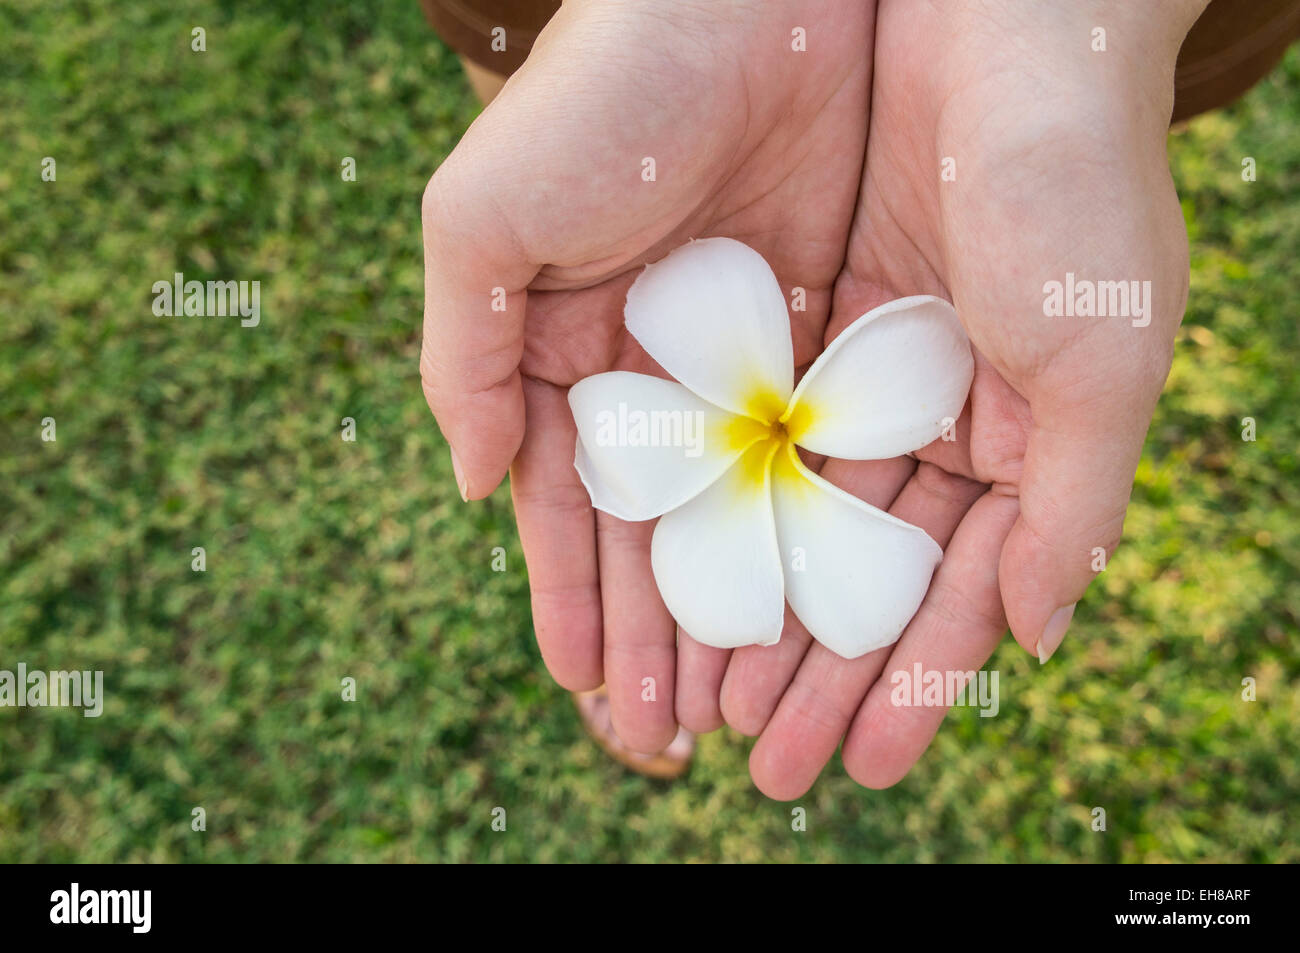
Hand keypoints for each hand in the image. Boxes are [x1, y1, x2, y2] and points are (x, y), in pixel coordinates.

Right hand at [420, 0, 874, 750]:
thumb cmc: (601, 95)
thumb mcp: (485, 220)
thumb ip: (461, 359)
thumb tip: (476, 489)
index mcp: (564, 346)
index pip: (568, 499)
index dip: (571, 592)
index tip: (588, 683)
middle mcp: (654, 364)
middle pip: (654, 526)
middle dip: (656, 626)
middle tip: (667, 730)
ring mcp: (744, 353)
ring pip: (740, 507)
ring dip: (734, 603)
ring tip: (740, 702)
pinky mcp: (830, 328)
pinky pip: (823, 450)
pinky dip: (813, 530)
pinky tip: (815, 603)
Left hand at [721, 0, 1208, 796]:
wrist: (995, 24)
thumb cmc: (1071, 189)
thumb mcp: (1099, 362)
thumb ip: (1073, 506)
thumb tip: (1042, 635)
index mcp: (1020, 442)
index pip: (957, 592)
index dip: (911, 684)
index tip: (865, 768)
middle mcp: (935, 419)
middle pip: (866, 574)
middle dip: (819, 675)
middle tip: (764, 766)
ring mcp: (862, 375)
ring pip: (799, 519)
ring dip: (760, 611)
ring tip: (710, 707)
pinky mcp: (800, 322)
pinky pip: (749, 433)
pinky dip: (719, 506)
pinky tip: (682, 577)